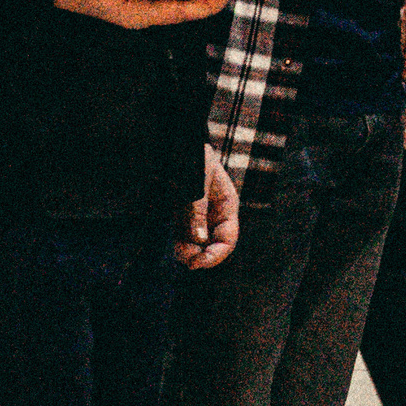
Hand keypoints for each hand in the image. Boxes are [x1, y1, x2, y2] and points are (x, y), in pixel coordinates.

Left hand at [177, 144, 239, 268]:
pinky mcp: (183, 215)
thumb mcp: (196, 183)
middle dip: (202, 255)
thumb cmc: (190, 159)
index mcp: (227, 205)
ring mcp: (200, 215)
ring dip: (190, 252)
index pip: (228, 239)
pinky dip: (181, 245)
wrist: (176, 143)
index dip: (216, 254)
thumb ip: (197, 211)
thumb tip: (199, 240)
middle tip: (186, 261)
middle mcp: (216, 214)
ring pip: (198, 244)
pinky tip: (176, 247)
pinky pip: (185, 236)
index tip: (198, 262)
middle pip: (214, 245)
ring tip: (178, 253)